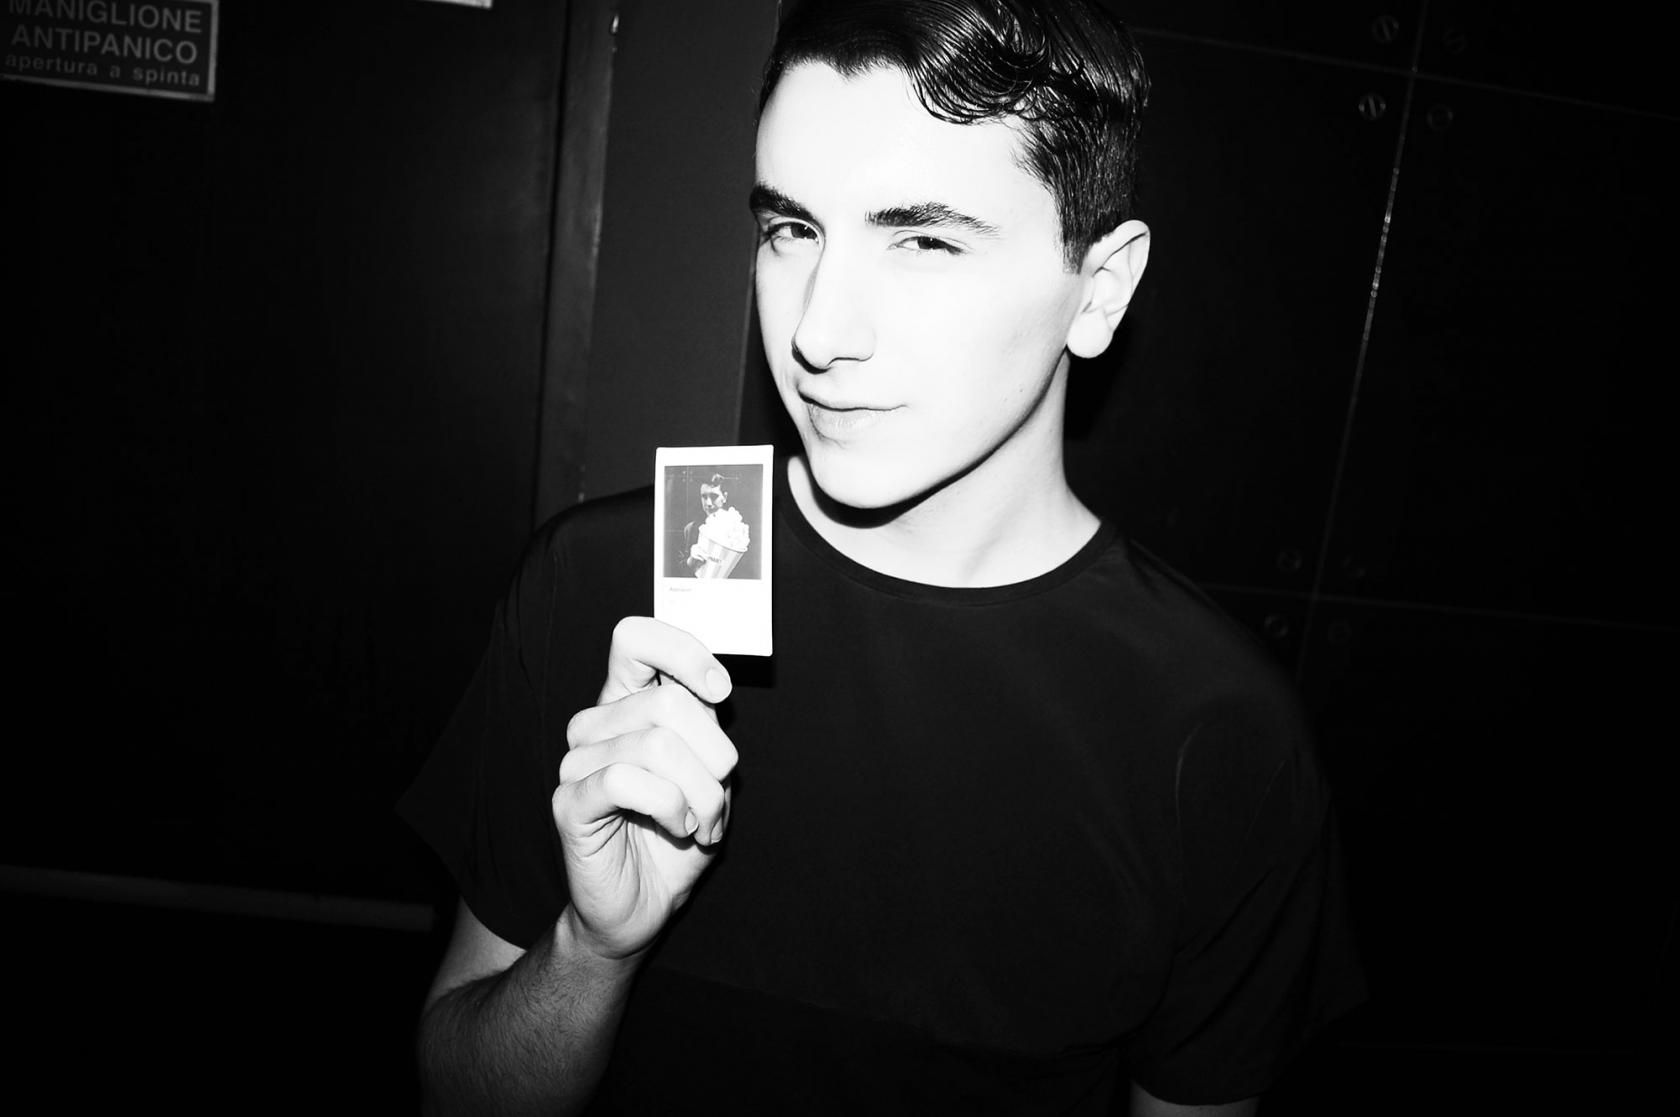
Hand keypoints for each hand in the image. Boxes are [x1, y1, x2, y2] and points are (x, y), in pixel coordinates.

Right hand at [553, 617, 736, 960]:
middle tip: (720, 796)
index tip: (719, 691)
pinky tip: (677, 827)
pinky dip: (670, 806)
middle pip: (667, 703)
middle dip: (715, 756)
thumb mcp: (708, 770)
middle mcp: (597, 724)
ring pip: (656, 744)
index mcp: (628, 702)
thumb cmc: (679, 832)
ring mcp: (577, 762)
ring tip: (703, 822)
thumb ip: (704, 724)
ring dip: (701, 792)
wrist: (647, 903)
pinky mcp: (569, 802)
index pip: (636, 640)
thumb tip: (712, 687)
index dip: (683, 653)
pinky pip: (626, 781)